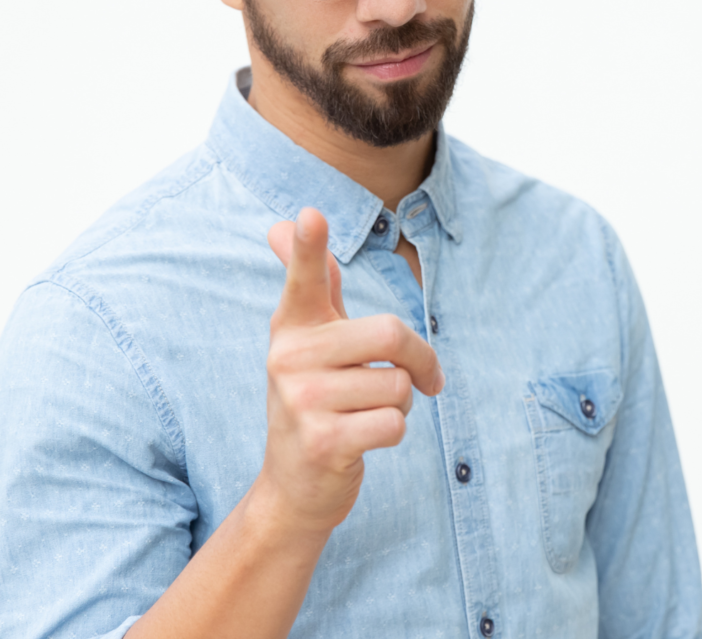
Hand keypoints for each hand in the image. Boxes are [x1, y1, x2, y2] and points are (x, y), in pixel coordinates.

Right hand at [258, 207, 444, 535]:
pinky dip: (393, 431)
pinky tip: (362, 438)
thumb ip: (314, 282)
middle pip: (390, 333)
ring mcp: (303, 400)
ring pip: (399, 384)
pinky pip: (395, 422)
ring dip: (400, 403)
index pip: (304, 276)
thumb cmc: (315, 396)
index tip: (310, 214)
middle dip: (419, 359)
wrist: (293, 486)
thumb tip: (281, 224)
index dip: (308, 245)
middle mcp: (289, 356)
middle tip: (420, 376)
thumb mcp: (309, 338)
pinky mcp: (322, 441)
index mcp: (292, 324)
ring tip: (365, 413)